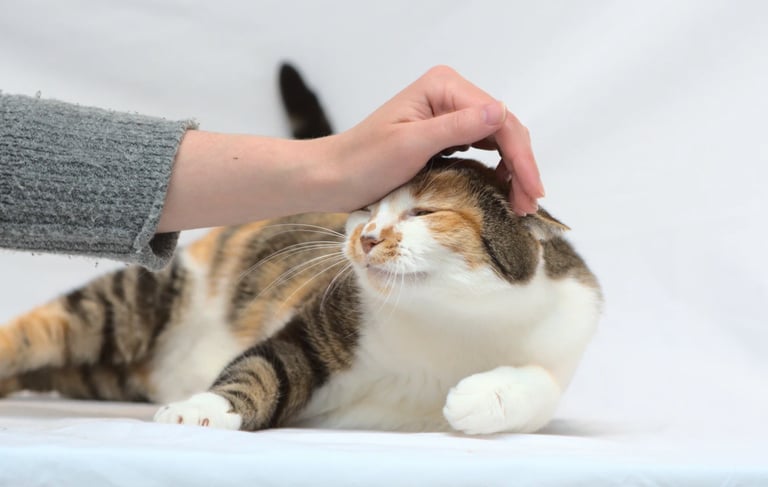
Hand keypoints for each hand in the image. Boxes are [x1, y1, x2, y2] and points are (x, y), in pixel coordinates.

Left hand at [328, 65, 543, 214]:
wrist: (333, 177)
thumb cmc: (363, 161)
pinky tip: (502, 189)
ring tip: (522, 203)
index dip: (520, 155)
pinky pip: (480, 150)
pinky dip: (495, 170)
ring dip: (513, 170)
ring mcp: (446, 115)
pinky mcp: (442, 136)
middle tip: (532, 203)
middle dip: (521, 165)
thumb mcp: (410, 144)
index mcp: (443, 87)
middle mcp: (449, 95)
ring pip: (496, 140)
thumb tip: (500, 112)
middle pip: (502, 128)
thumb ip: (456, 127)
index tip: (531, 191)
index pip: (498, 118)